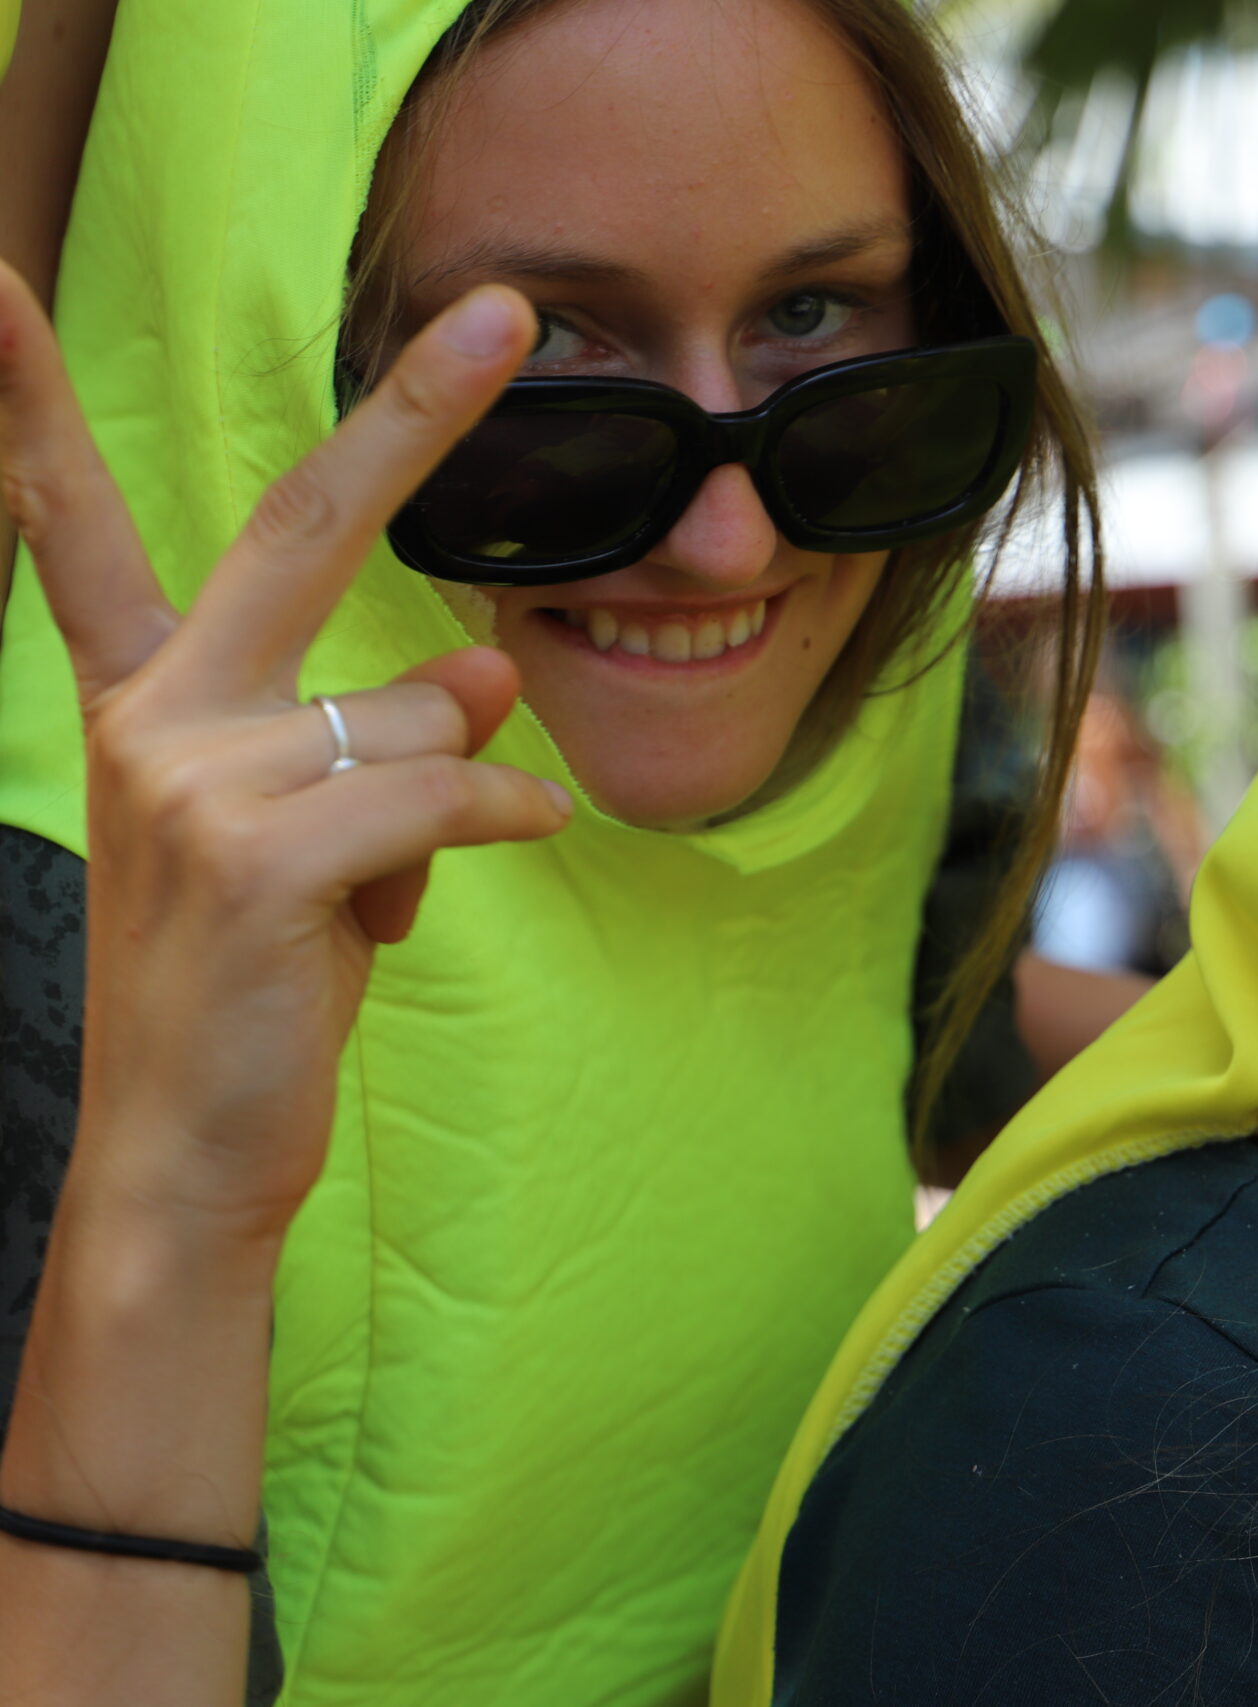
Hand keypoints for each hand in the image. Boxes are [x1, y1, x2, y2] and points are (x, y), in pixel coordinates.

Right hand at [0, 262, 569, 1241]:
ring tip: (382, 890)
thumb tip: (484, 668)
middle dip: (411, 415)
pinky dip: (499, 820)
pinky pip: (441, 794)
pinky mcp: (251, 853)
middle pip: (301, 528)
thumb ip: (387, 740)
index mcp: (143, 699)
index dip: (28, 406)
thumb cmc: (258, 983)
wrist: (187, 1147)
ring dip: (455, 796)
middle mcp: (151, 715)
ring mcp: (189, 778)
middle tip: (502, 314)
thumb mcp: (328, 844)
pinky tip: (513, 843)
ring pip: (416, 718)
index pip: (79, 531)